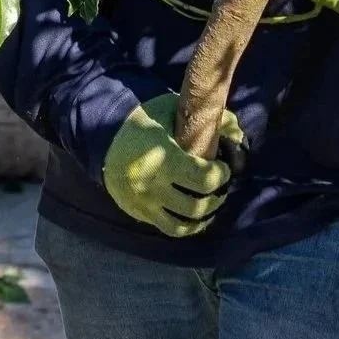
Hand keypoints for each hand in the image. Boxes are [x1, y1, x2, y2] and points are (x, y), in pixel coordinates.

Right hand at [102, 94, 244, 238]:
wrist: (104, 139)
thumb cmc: (144, 123)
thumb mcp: (170, 109)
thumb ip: (202, 117)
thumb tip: (234, 131)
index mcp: (163, 159)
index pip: (203, 179)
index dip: (221, 176)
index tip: (224, 168)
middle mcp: (153, 186)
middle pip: (197, 206)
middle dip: (217, 198)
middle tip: (221, 186)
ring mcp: (145, 203)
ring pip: (183, 225)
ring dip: (204, 217)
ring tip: (211, 203)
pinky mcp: (140, 213)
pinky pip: (168, 229)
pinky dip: (186, 226)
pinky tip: (195, 215)